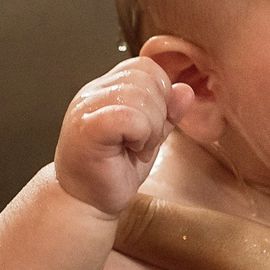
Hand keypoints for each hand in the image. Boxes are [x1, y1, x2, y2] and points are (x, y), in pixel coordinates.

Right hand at [54, 58, 191, 216]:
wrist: (84, 203)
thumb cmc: (110, 172)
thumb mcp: (149, 137)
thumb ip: (167, 112)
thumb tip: (185, 90)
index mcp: (107, 89)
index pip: (145, 66)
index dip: (161, 94)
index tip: (153, 125)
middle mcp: (94, 92)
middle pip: (146, 76)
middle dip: (158, 112)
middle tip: (144, 141)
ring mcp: (87, 107)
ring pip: (140, 95)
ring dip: (150, 128)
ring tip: (135, 147)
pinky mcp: (87, 127)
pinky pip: (128, 116)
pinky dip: (140, 135)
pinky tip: (130, 149)